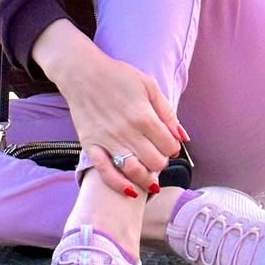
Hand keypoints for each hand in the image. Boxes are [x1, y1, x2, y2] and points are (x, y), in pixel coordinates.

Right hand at [59, 45, 189, 195]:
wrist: (82, 73)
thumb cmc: (118, 76)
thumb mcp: (149, 85)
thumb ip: (167, 112)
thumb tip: (182, 137)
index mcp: (143, 116)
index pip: (169, 146)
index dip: (173, 148)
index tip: (168, 143)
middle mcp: (127, 132)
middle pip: (155, 163)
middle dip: (162, 162)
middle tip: (157, 154)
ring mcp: (108, 141)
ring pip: (134, 172)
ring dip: (147, 179)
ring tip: (150, 175)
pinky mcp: (91, 146)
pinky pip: (105, 173)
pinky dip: (119, 185)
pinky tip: (130, 191)